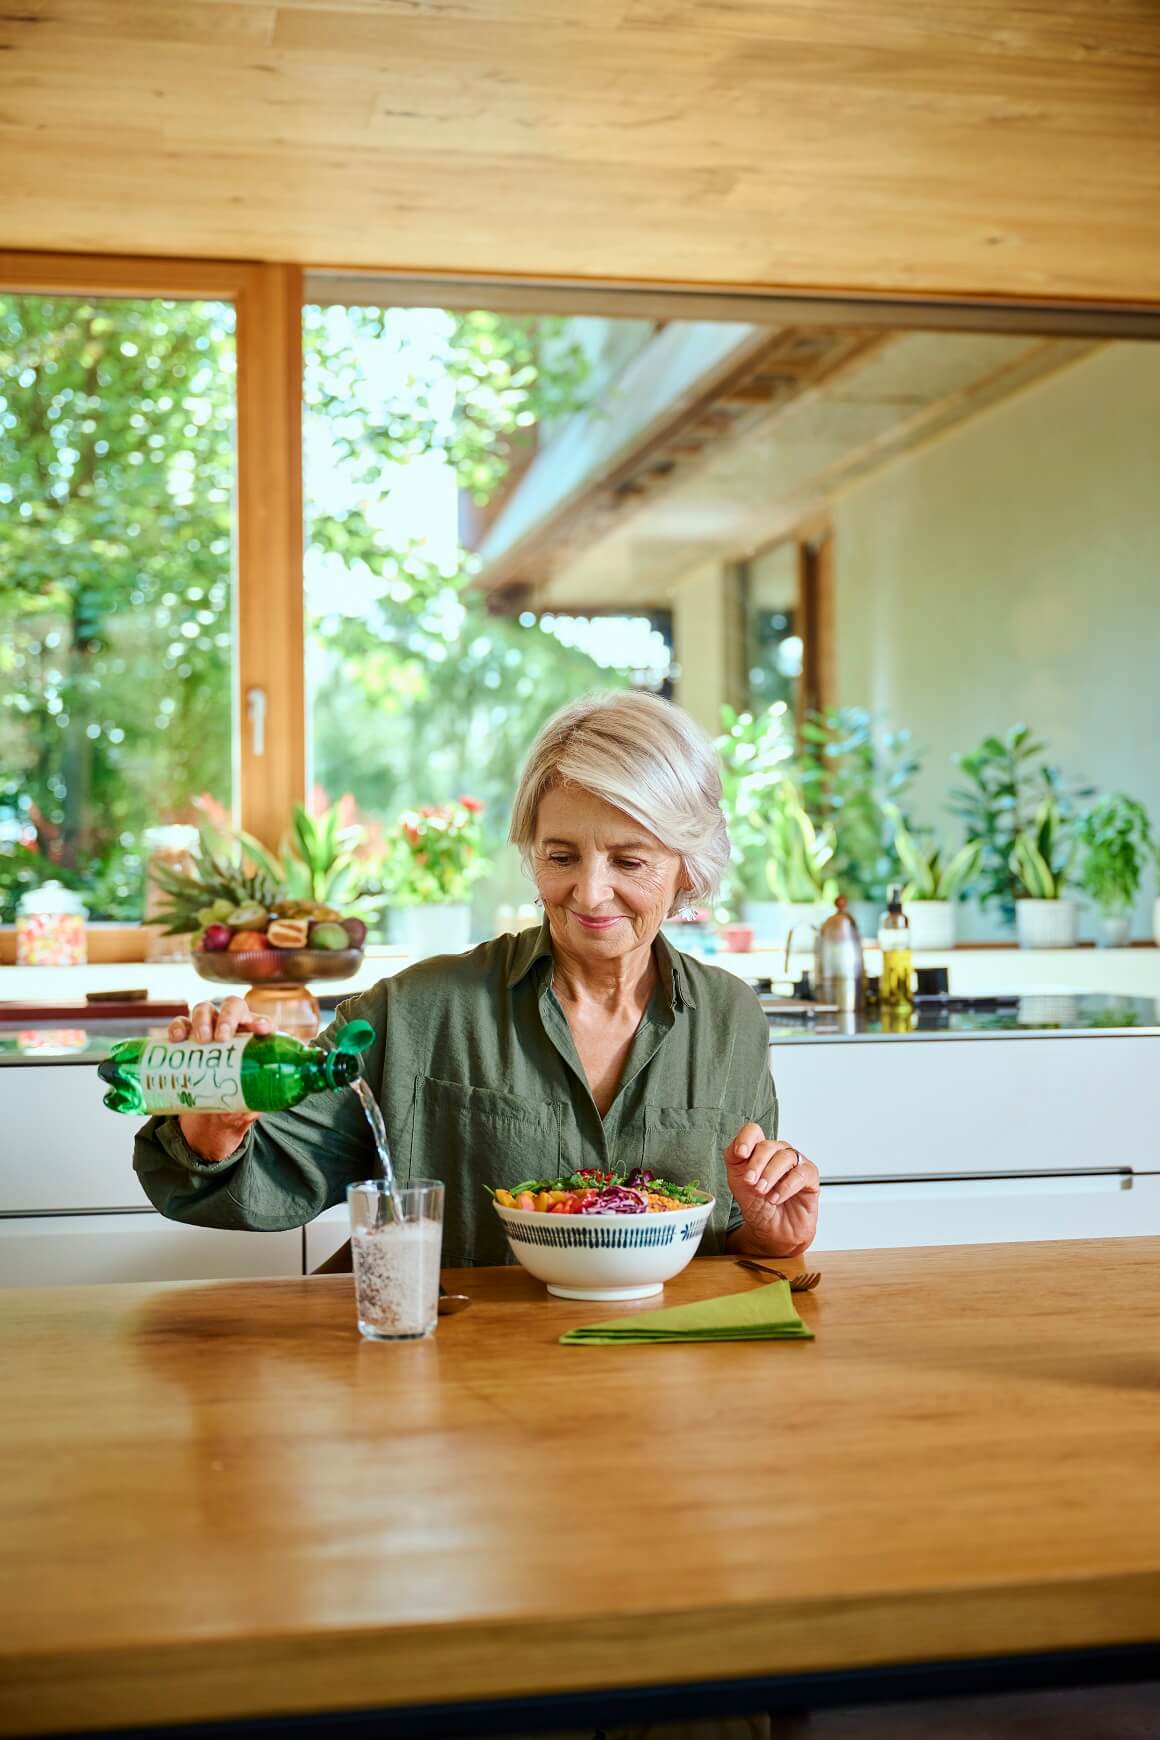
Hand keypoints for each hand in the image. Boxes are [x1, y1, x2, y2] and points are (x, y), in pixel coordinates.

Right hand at [169, 998, 270, 1159]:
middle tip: (221, 1038)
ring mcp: (209, 1028)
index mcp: (254, 1039)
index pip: (263, 1023)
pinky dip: (178, 1027)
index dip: (263, 1023)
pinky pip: (180, 1024)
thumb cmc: (237, 1098)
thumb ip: (250, 1101)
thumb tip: (247, 1108)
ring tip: (202, 1039)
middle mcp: (232, 1027)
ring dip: (203, 1020)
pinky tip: (177, 1038)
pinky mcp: (187, 1037)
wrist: (211, 1111)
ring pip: (205, 1009)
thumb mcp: (247, 1101)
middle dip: (228, 1018)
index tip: (261, 1030)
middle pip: (233, 1007)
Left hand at [724, 1124, 819, 1257]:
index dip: (747, 1139)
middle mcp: (778, 1153)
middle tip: (750, 1182)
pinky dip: (786, 1186)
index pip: (754, 1132)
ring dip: (770, 1175)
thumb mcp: (737, 1180)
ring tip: (763, 1192)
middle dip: (756, 1164)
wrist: (771, 1231)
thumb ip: (733, 1158)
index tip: (740, 1154)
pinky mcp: (810, 1177)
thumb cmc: (757, 1205)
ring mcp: (795, 1164)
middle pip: (768, 1145)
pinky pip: (801, 1173)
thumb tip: (738, 1146)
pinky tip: (776, 1198)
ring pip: (785, 1157)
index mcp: (759, 1151)